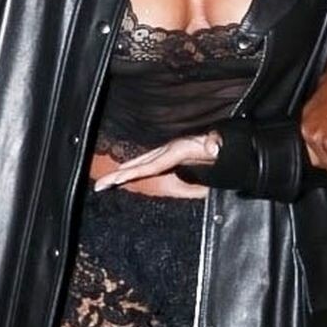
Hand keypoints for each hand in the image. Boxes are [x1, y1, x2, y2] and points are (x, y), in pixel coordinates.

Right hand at [93, 133, 219, 190]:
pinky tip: (125, 174)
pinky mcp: (170, 155)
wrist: (227, 142)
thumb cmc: (223, 148)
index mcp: (176, 151)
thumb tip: (213, 146)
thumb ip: (215, 144)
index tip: (117, 178)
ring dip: (123, 172)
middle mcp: (168, 150)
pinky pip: (147, 164)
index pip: (151, 165)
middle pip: (139, 164)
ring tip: (106, 182)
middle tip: (100, 185)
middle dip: (118, 174)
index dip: (133, 171)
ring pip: (141, 163)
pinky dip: (133, 169)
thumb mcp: (220, 145)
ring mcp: (167, 152)